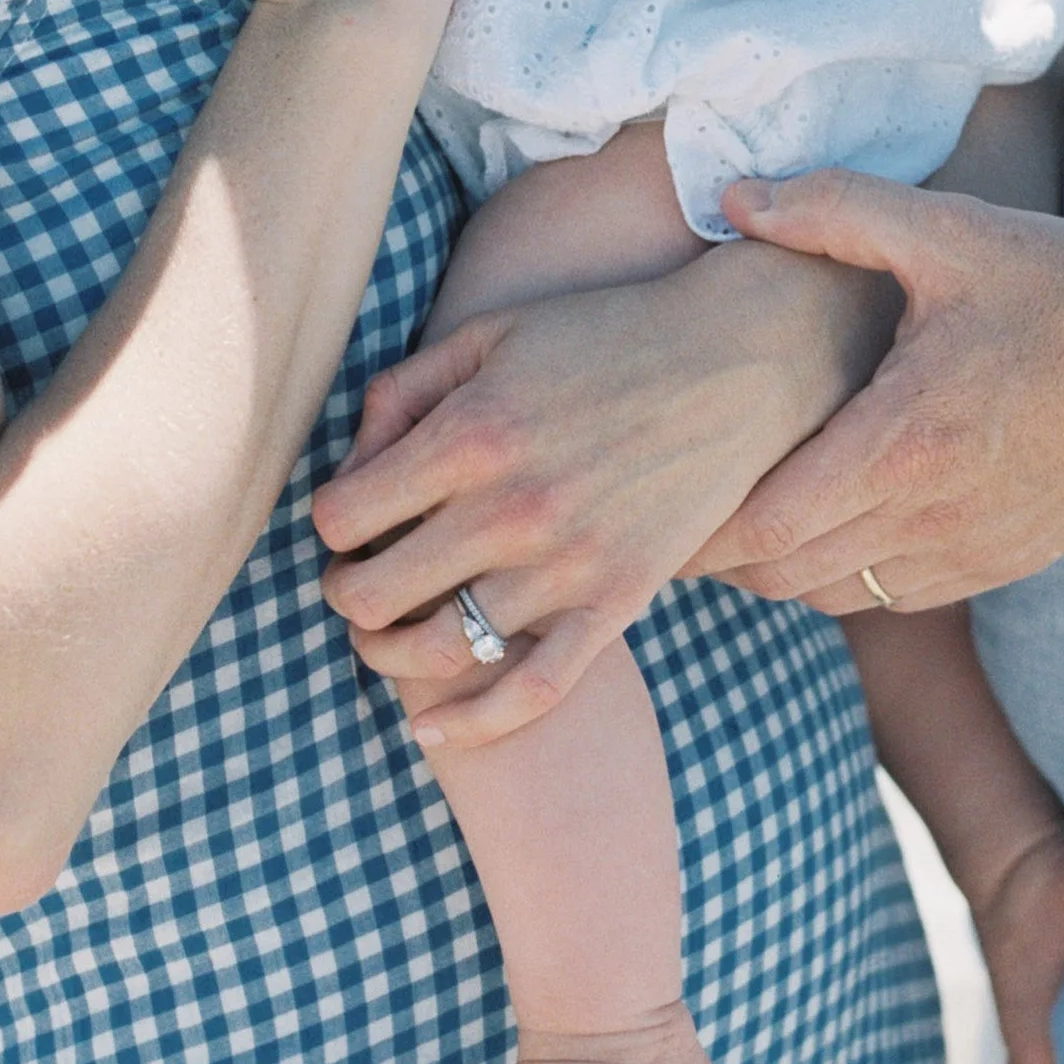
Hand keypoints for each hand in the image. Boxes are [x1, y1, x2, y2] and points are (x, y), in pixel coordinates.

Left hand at [313, 241, 897, 743]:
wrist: (737, 360)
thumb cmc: (605, 336)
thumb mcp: (494, 334)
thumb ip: (408, 388)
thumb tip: (352, 459)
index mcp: (472, 432)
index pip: (343, 514)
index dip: (327, 520)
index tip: (344, 515)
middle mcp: (512, 507)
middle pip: (373, 592)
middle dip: (343, 591)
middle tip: (353, 577)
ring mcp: (569, 563)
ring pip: (438, 651)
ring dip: (386, 654)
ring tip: (382, 636)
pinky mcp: (620, 600)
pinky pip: (534, 691)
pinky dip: (471, 725)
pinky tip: (430, 730)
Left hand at [707, 170, 1063, 610]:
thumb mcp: (949, 230)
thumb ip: (834, 210)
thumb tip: (735, 197)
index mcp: (905, 441)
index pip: (767, 526)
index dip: (701, 526)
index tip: (662, 491)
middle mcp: (933, 517)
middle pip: (786, 578)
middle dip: (727, 553)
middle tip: (687, 502)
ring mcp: (972, 553)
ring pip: (838, 597)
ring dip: (785, 566)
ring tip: (754, 507)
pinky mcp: (1003, 565)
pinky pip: (897, 596)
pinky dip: (849, 573)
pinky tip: (838, 515)